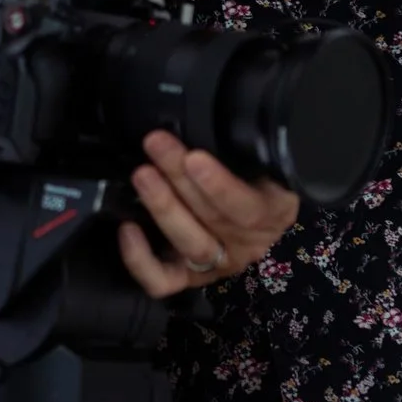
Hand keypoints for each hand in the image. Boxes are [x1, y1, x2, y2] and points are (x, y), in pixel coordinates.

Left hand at [120, 131, 299, 297]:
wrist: (259, 209)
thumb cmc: (256, 175)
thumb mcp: (262, 159)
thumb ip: (244, 148)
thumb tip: (213, 122)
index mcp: (274, 213)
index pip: (250, 207)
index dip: (220, 186)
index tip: (195, 158)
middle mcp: (248, 243)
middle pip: (213, 218)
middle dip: (179, 178)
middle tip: (157, 145)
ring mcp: (219, 262)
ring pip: (191, 244)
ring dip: (163, 206)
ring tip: (143, 175)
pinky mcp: (189, 276)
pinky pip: (165, 280)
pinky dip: (141, 259)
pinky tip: (127, 228)